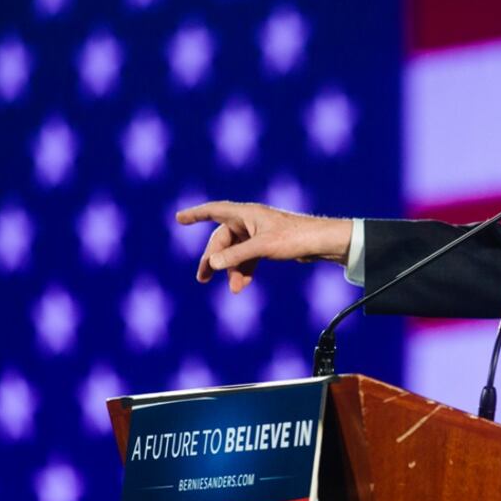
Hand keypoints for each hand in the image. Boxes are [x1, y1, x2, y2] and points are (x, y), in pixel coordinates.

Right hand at [175, 201, 352, 293]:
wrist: (321, 243)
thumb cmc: (294, 238)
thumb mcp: (262, 247)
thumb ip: (236, 256)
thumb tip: (212, 263)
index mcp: (246, 213)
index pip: (214, 211)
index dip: (196, 214)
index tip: (179, 218)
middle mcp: (250, 221)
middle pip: (223, 239)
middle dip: (214, 259)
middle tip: (203, 278)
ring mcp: (258, 233)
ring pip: (235, 252)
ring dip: (231, 270)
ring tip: (233, 289)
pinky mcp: (267, 245)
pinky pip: (247, 257)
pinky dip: (243, 270)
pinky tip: (241, 285)